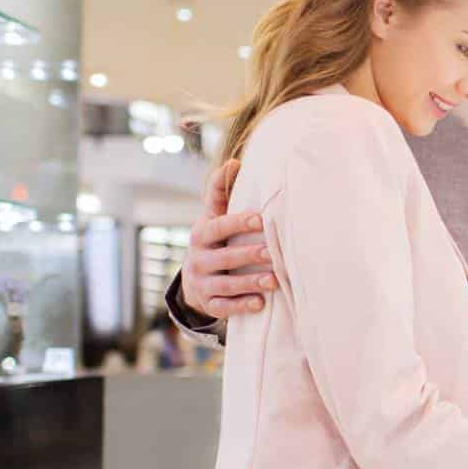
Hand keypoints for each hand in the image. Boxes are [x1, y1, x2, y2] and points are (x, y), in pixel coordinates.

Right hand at [183, 159, 277, 318]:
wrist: (193, 280)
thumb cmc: (213, 241)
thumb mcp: (212, 218)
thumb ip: (220, 193)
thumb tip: (234, 162)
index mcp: (201, 234)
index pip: (219, 226)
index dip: (239, 222)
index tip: (262, 219)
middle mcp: (198, 259)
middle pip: (225, 256)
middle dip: (249, 254)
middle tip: (273, 252)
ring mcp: (202, 283)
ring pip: (226, 284)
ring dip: (250, 282)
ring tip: (274, 280)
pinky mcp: (208, 304)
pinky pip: (224, 307)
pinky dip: (242, 305)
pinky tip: (260, 303)